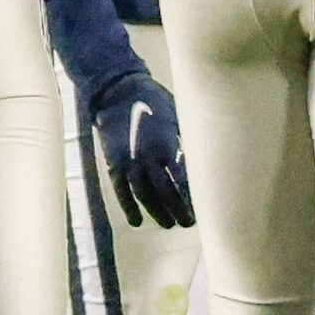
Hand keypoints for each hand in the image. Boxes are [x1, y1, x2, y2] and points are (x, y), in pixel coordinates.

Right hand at [88, 69, 193, 229]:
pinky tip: (136, 221)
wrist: (117, 91)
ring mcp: (128, 163)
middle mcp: (146, 158)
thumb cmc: (153, 100)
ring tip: (168, 224)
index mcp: (165, 146)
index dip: (189, 196)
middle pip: (164, 193)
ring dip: (156, 212)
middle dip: (176, 210)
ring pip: (143, 196)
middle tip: (187, 222)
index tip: (200, 207)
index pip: (180, 180)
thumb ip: (183, 141)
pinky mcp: (114, 163)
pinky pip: (121, 191)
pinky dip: (128, 207)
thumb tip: (198, 160)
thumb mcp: (176, 116)